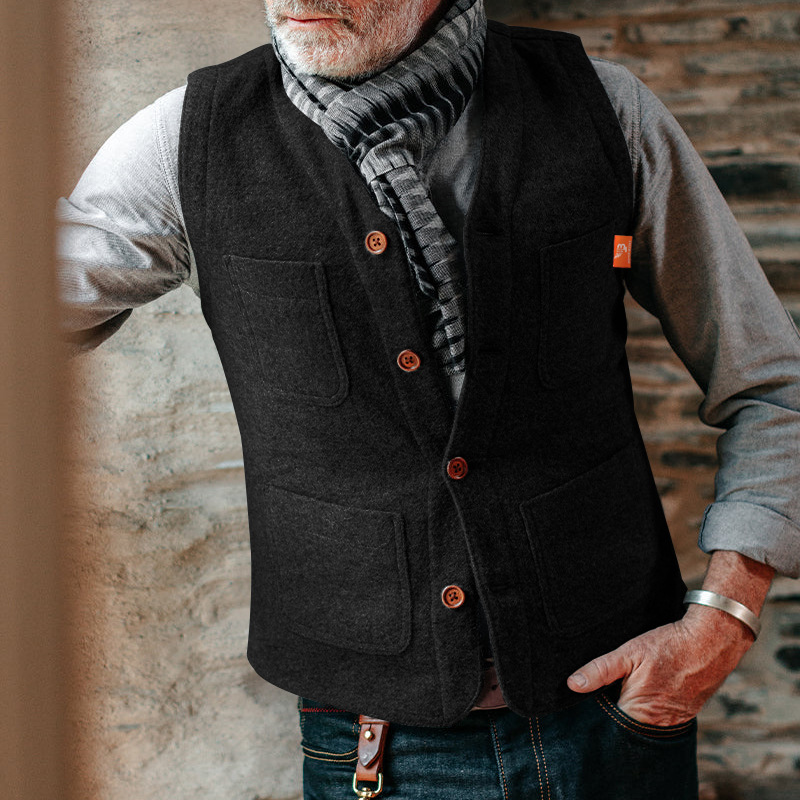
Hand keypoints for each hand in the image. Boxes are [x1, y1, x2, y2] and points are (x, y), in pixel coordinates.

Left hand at [565, 604, 755, 725]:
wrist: (711, 641)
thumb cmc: (668, 645)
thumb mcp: (629, 652)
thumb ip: (600, 670)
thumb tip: (573, 684)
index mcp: (639, 712)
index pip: (609, 722)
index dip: (597, 710)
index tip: (590, 696)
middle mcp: (657, 724)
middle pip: (626, 724)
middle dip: (615, 710)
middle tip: (610, 687)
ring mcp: (674, 721)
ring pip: (643, 721)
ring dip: (633, 708)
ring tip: (630, 686)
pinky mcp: (685, 715)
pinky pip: (660, 717)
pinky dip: (651, 706)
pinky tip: (649, 688)